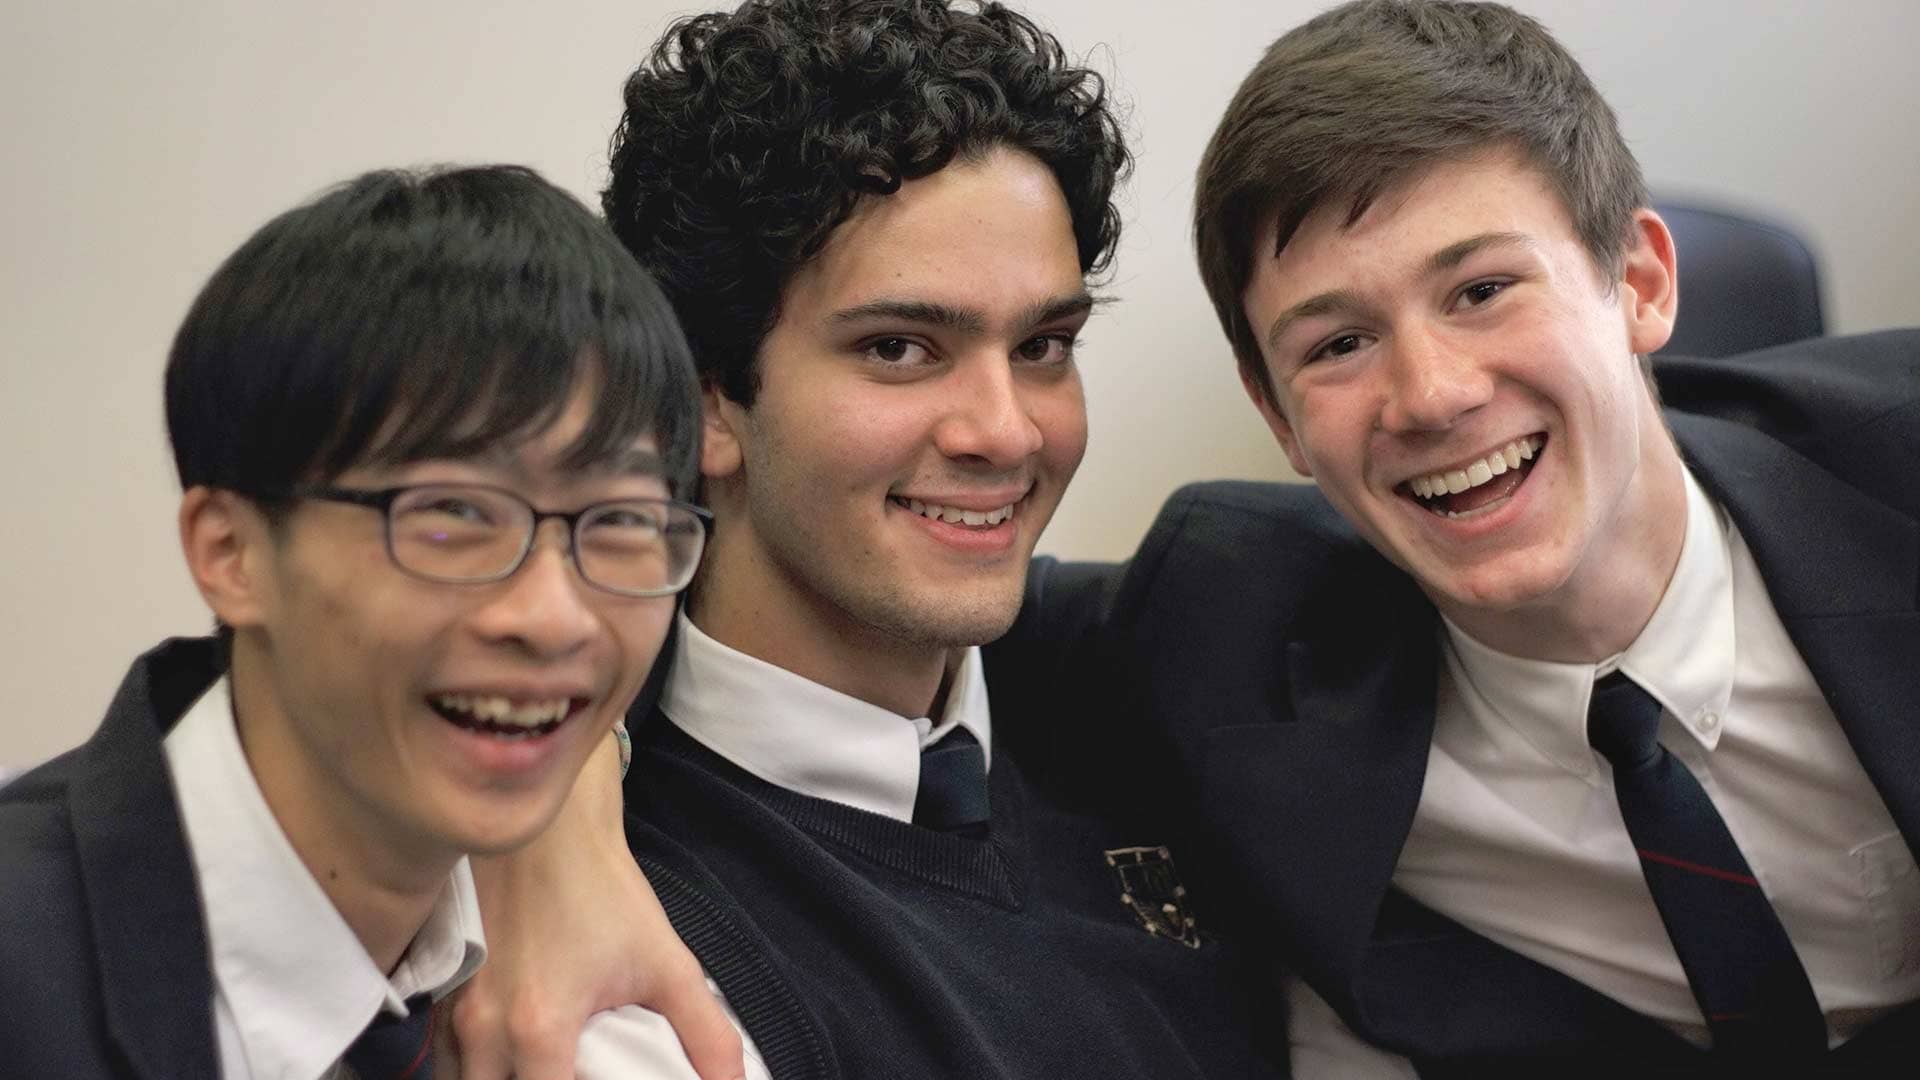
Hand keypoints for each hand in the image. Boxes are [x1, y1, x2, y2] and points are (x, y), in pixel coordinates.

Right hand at [451, 736, 743, 1079]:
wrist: (554, 829)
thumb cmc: (605, 892)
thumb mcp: (667, 964)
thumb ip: (706, 1035)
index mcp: (539, 1027)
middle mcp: (484, 1025)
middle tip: (571, 1072)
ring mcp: (453, 1006)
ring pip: (460, 1079)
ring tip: (543, 1068)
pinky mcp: (439, 984)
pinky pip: (440, 1051)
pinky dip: (471, 1063)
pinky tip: (506, 1057)